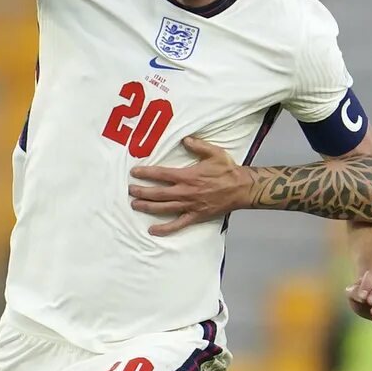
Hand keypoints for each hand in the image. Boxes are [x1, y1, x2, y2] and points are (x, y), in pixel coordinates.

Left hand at [128, 137, 254, 235]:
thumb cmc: (228, 170)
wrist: (241, 188)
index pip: (161, 174)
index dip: (146, 173)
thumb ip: (198, 145)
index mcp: (187, 176)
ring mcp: (189, 206)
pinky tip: (152, 230)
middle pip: (157, 193)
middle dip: (141, 191)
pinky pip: (177, 225)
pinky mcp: (195, 216)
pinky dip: (164, 229)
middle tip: (130, 190)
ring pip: (163, 208)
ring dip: (147, 207)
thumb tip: (184, 139)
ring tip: (134, 205)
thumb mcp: (214, 152)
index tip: (134, 172)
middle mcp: (185, 192)